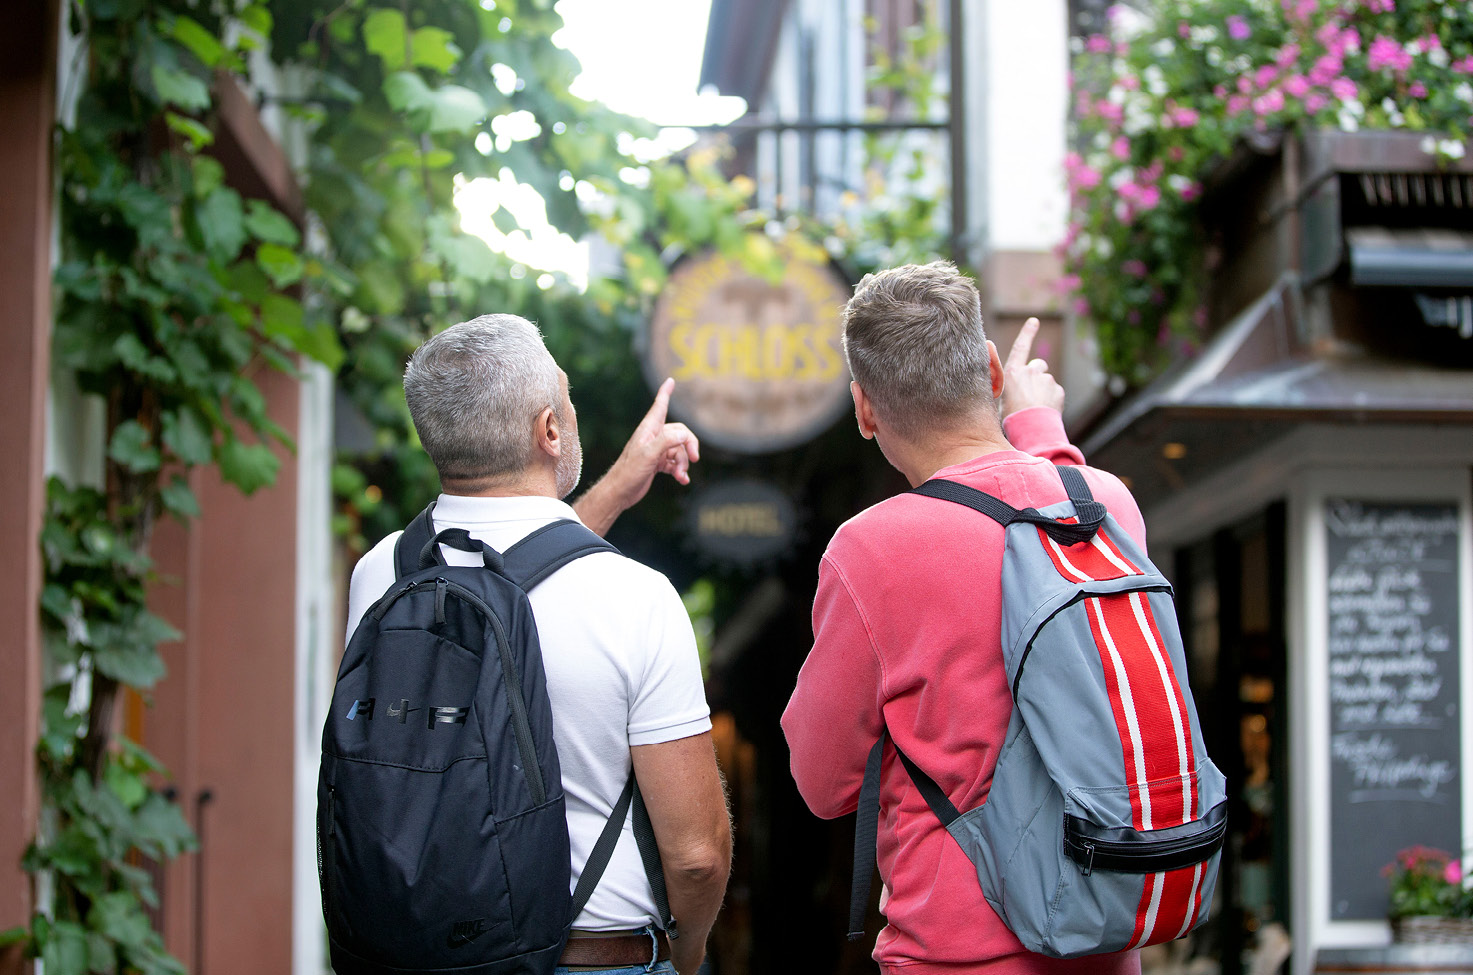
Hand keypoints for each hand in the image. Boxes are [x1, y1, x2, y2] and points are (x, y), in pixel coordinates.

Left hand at [613, 377, 699, 497]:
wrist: (619, 492)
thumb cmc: (629, 471)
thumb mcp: (648, 455)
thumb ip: (667, 441)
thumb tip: (684, 435)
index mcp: (649, 430)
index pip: (659, 406)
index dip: (665, 393)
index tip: (670, 380)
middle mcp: (653, 437)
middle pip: (679, 432)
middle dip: (690, 444)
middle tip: (695, 458)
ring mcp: (656, 450)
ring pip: (679, 450)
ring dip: (684, 463)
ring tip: (682, 475)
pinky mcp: (657, 463)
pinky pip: (675, 463)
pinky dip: (681, 471)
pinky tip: (682, 480)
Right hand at [1000, 317, 1064, 418]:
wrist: (1030, 430)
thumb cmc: (1010, 418)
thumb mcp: (999, 399)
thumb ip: (1005, 384)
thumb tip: (1005, 378)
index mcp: (1013, 372)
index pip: (1020, 347)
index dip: (1027, 333)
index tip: (1034, 321)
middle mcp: (1030, 371)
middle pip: (1037, 365)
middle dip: (1036, 373)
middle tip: (1030, 393)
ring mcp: (1046, 380)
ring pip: (1046, 380)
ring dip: (1043, 389)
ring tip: (1035, 407)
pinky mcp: (1058, 390)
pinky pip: (1054, 392)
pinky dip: (1051, 399)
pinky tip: (1043, 411)